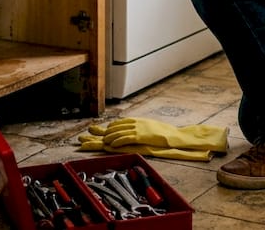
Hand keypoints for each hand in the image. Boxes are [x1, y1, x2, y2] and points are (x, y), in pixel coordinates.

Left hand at [88, 117, 227, 151]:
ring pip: (118, 132)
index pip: (119, 123)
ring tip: (100, 142)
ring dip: (108, 137)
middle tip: (89, 136)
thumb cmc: (164, 134)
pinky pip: (125, 138)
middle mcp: (136, 123)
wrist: (175, 136)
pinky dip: (116, 141)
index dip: (108, 127)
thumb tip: (129, 131)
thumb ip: (138, 128)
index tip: (98, 129)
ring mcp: (138, 128)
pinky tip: (110, 144)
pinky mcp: (141, 135)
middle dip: (101, 132)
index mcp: (137, 120)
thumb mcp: (149, 128)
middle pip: (115, 127)